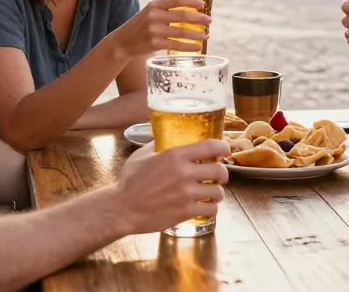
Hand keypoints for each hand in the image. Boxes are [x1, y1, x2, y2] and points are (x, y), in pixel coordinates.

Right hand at [111, 0, 210, 55]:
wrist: (122, 42)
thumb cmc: (140, 27)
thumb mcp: (149, 12)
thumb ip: (165, 10)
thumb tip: (191, 12)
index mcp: (154, 5)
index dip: (192, 1)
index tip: (203, 5)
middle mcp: (154, 15)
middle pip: (182, 15)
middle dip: (199, 18)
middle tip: (209, 20)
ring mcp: (154, 30)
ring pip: (181, 32)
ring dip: (197, 34)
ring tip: (206, 35)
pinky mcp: (155, 44)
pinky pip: (177, 45)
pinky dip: (189, 46)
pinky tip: (197, 47)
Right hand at [114, 139, 230, 234]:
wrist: (122, 208)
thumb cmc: (129, 181)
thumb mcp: (142, 155)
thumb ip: (157, 145)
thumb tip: (165, 137)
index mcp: (175, 155)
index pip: (211, 146)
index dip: (223, 147)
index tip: (226, 150)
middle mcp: (185, 173)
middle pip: (220, 170)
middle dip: (223, 173)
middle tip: (219, 176)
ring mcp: (187, 193)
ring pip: (218, 192)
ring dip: (218, 192)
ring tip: (212, 193)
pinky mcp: (186, 212)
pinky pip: (210, 209)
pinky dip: (211, 208)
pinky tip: (205, 206)